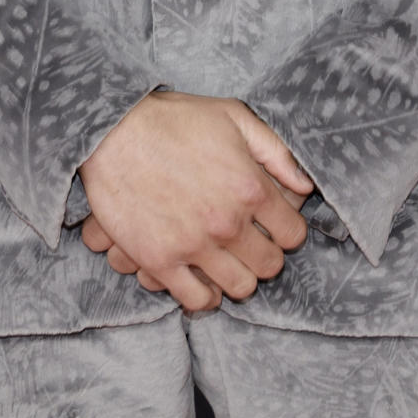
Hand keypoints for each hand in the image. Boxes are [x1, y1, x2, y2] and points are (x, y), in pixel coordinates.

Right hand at [78, 92, 312, 311]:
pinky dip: (206, 297)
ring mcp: (193, 245)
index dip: (287, 230)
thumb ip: (276, 150)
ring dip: (239, 276)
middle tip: (250, 242)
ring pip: (239, 287)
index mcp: (250, 187)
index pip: (293, 234)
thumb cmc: (174, 119)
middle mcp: (227, 222)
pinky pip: (197, 301)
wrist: (112, 130)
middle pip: (270, 265)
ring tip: (228, 261)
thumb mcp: (233, 116)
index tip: (273, 225)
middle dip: (265, 254)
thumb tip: (305, 185)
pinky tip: (203, 279)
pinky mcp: (160, 261)